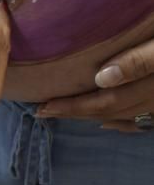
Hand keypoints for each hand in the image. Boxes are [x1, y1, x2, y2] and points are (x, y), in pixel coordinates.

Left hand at [36, 38, 153, 131]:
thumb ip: (137, 61)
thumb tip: (102, 77)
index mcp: (148, 86)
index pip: (104, 101)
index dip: (73, 105)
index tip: (45, 104)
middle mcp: (152, 100)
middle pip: (108, 110)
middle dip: (73, 113)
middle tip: (42, 112)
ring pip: (120, 116)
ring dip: (89, 116)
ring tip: (63, 113)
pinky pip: (138, 120)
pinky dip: (118, 122)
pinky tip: (105, 122)